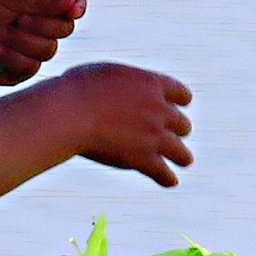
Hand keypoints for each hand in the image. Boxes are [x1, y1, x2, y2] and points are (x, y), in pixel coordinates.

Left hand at [0, 0, 84, 87]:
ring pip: (50, 50)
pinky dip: (12, 57)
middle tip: (18, 18)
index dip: (76, 7)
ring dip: (22, 41)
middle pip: (65, 28)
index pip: (72, 2)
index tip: (71, 10)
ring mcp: (31, 48)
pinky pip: (31, 67)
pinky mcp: (21, 71)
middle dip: (42, 24)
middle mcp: (40, 24)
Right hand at [57, 62, 193, 186]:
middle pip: (182, 124)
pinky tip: (169, 181)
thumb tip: (119, 90)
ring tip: (184, 160)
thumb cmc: (78, 90)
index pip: (181, 93)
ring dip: (182, 156)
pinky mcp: (144, 159)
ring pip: (181, 152)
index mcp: (152, 83)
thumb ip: (125, 85)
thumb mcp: (108, 74)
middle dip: (177, 129)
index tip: (180, 106)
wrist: (71, 113)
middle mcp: (160, 110)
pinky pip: (164, 173)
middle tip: (172, 135)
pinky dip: (167, 178)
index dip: (181, 101)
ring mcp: (154, 136)